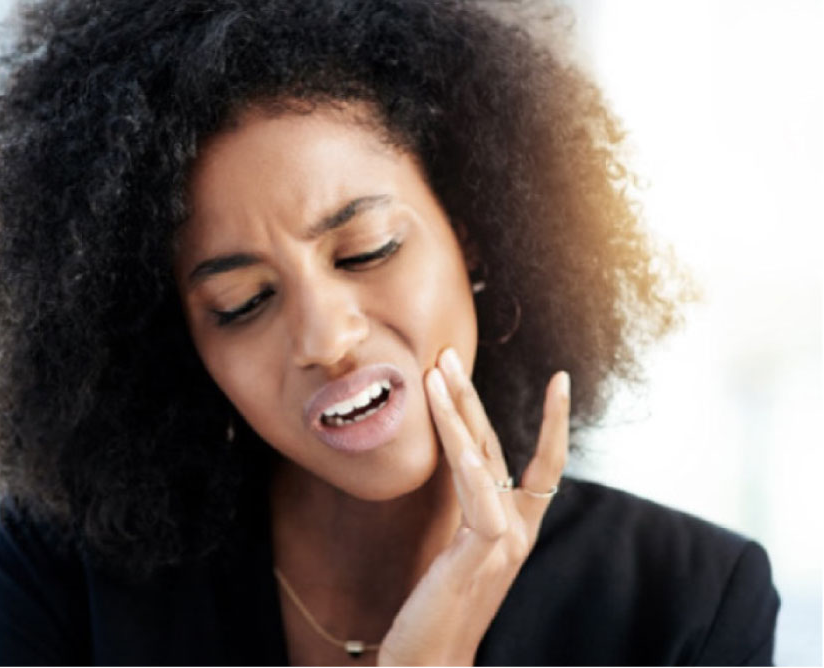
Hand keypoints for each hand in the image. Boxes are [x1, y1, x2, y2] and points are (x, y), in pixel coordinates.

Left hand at [377, 348, 569, 665]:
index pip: (541, 464)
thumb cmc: (438, 610)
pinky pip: (477, 493)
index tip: (560, 380)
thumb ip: (469, 513)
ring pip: (484, 459)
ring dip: (457, 410)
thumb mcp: (456, 552)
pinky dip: (463, 456)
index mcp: (512, 527)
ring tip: (435, 372)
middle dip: (472, 397)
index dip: (552, 422)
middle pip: (497, 447)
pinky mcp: (484, 553)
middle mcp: (516, 530)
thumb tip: (464, 472)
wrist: (432, 662)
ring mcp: (504, 542)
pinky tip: (447, 424)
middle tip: (447, 355)